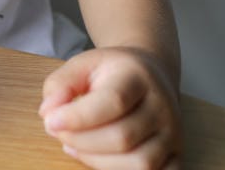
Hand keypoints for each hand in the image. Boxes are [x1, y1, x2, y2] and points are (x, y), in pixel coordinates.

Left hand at [40, 47, 181, 168]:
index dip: (78, 117)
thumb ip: (60, 84)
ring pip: (139, 163)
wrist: (151, 74)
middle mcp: (162, 106)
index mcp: (138, 77)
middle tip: (57, 131)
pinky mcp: (176, 155)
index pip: (113, 102)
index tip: (50, 121)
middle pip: (123, 138)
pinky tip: (97, 159)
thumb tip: (48, 112)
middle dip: (81, 140)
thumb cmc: (111, 72)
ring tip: (73, 145)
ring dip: (97, 161)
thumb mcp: (82, 64)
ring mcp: (172, 134)